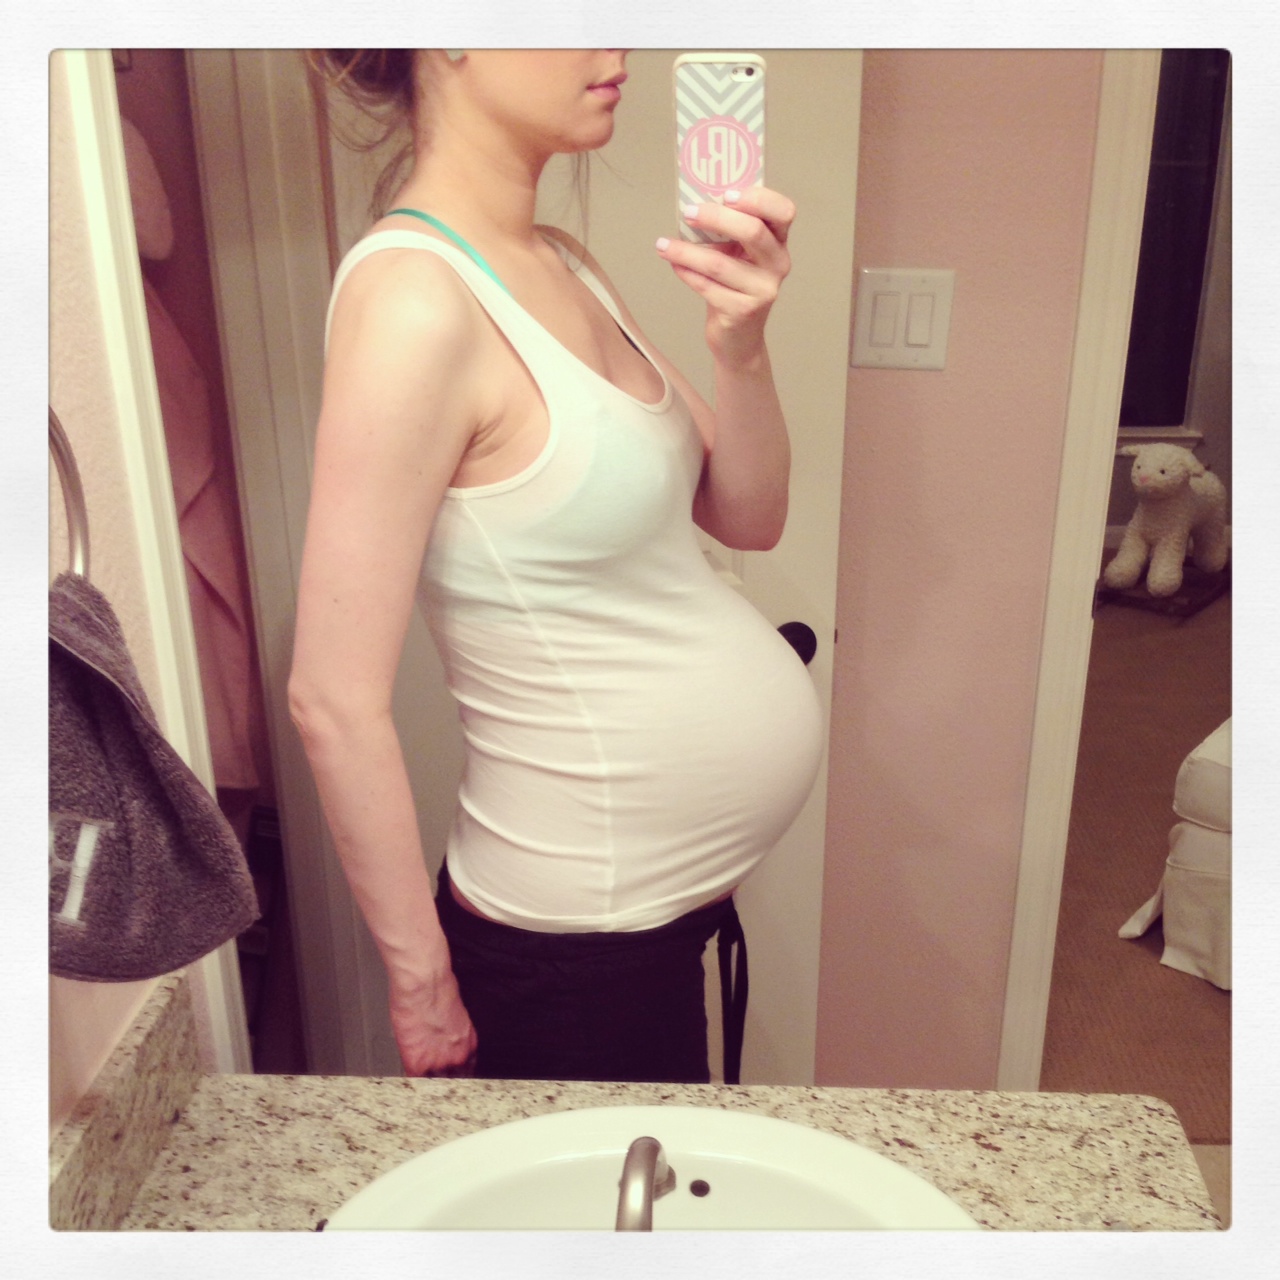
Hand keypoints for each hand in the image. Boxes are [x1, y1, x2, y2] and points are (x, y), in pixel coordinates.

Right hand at [388, 966, 477, 1076]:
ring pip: (434, 1086)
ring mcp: (436, 1063)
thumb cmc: (439, 988)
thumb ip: (451, 1032)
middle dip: (444, 1082)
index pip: (466, 1070)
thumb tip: (443, 1034)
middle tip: (435, 1084)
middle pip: (453, 1082)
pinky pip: (414, 1081)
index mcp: (468, 1043)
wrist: (425, 984)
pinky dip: (411, 1082)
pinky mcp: (416, 1063)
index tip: (450, 1076)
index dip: (456, 1074)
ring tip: (421, 1088)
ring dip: (427, 1085)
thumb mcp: (455, 1014)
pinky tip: (408, 1083)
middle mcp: (457, 1057)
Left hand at [656, 185, 795, 366]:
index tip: (726, 194)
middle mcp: (777, 265)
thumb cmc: (734, 288)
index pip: (784, 211)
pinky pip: (707, 286)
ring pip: (720, 263)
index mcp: (779, 243)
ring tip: (664, 245)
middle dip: (715, 217)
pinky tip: (674, 265)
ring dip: (686, 251)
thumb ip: (728, 230)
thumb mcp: (738, 255)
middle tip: (688, 212)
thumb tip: (692, 202)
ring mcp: (762, 291)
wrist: (738, 338)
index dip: (758, 198)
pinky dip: (686, 273)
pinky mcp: (742, 311)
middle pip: (752, 231)